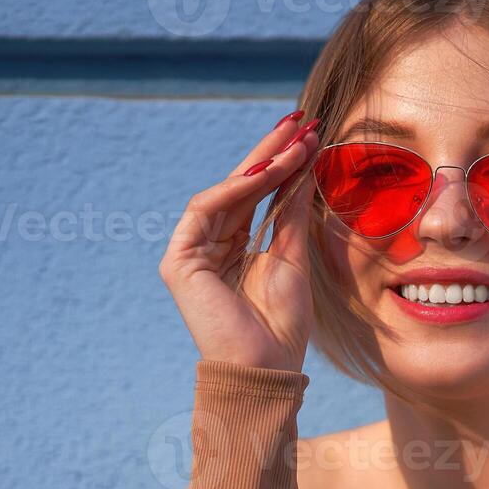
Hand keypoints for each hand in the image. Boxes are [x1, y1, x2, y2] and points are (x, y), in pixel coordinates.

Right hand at [158, 111, 321, 371]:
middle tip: (299, 119)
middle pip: (240, 187)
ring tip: (294, 141)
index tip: (310, 134)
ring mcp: (191, 253)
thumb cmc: (281, 325)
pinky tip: (266, 171)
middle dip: (270, 151)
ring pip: (224, 192)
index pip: (256, 195)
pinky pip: (205, 210)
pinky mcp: (179, 261)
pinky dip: (236, 188)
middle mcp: (210, 246)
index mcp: (234, 248)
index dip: (281, 164)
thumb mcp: (293, 256)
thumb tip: (303, 165)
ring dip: (260, 164)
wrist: (266, 368)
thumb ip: (291, 212)